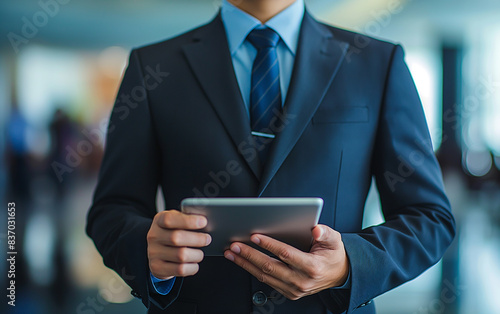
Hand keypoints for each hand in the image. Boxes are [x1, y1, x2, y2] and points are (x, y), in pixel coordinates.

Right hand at [147, 210, 210, 279]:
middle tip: (207, 239)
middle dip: (197, 239)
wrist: (158, 250)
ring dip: (196, 254)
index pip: (169, 219)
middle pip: (176, 238)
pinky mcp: (157, 268)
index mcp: (159, 221)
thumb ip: (187, 218)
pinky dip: (192, 267)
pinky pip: (180, 269)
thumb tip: (204, 221)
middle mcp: (154, 236)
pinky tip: (193, 262)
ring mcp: (154, 253)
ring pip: (181, 255)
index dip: (188, 221)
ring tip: (199, 253)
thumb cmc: (172, 232)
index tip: (203, 222)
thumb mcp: (176, 220)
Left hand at [224, 225, 348, 299]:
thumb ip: (325, 233)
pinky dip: (252, 270)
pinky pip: (266, 281)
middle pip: (270, 267)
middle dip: (250, 255)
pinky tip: (242, 261)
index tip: (254, 236)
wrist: (338, 274)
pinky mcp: (288, 292)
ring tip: (232, 253)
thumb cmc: (333, 255)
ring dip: (246, 264)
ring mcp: (294, 289)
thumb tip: (315, 229)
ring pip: (264, 276)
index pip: (286, 254)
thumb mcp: (334, 240)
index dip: (269, 245)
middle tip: (235, 245)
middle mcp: (302, 280)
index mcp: (312, 267)